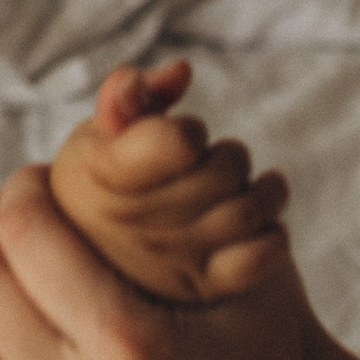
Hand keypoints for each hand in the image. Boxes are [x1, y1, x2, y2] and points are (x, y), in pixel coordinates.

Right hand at [46, 59, 281, 305]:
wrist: (84, 266)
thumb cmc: (101, 180)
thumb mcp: (98, 135)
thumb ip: (129, 97)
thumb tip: (182, 71)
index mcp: (102, 174)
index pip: (178, 142)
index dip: (189, 133)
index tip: (185, 139)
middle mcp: (134, 222)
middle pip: (224, 170)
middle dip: (231, 157)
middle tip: (219, 163)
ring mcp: (170, 259)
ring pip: (249, 210)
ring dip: (266, 190)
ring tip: (254, 187)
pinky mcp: (201, 287)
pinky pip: (262, 257)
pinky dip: (275, 235)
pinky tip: (262, 225)